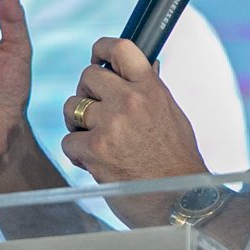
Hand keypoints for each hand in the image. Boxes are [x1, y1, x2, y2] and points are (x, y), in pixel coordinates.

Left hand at [60, 38, 208, 225]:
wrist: (181, 201)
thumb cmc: (177, 162)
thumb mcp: (171, 115)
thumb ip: (151, 90)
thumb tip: (145, 64)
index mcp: (151, 88)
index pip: (121, 48)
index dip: (102, 49)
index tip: (96, 57)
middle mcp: (130, 101)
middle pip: (87, 77)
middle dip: (87, 95)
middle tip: (96, 115)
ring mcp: (111, 124)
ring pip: (71, 107)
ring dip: (77, 125)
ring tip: (98, 142)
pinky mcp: (95, 150)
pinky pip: (68, 141)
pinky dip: (78, 154)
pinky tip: (97, 164)